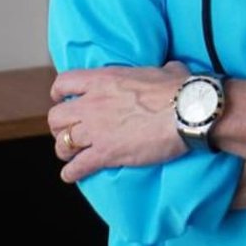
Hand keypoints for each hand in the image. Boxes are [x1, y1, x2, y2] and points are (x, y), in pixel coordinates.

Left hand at [49, 61, 189, 183]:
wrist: (188, 112)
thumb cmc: (180, 90)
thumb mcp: (167, 70)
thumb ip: (160, 70)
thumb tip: (171, 69)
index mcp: (104, 80)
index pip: (65, 83)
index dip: (59, 93)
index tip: (61, 99)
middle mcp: (93, 104)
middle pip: (56, 117)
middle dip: (59, 126)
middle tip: (69, 130)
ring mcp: (97, 130)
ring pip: (62, 142)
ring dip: (64, 150)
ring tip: (70, 155)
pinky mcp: (106, 153)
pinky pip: (78, 166)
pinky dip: (72, 172)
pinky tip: (71, 175)